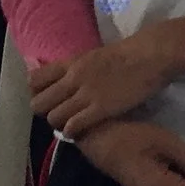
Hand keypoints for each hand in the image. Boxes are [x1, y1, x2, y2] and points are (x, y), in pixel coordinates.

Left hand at [32, 30, 177, 135]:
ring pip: (53, 118)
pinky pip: (73, 126)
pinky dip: (72, 131)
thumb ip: (77, 68)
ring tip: (71, 123)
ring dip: (59, 123)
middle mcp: (72, 79)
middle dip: (45, 111)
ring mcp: (85, 94)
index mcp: (71, 63)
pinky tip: (80, 130)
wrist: (150, 55)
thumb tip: (65, 77)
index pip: (34, 79)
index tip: (48, 96)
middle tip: (59, 113)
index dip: (37, 92)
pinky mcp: (99, 109)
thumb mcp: (93, 56)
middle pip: (38, 103)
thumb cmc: (127, 54)